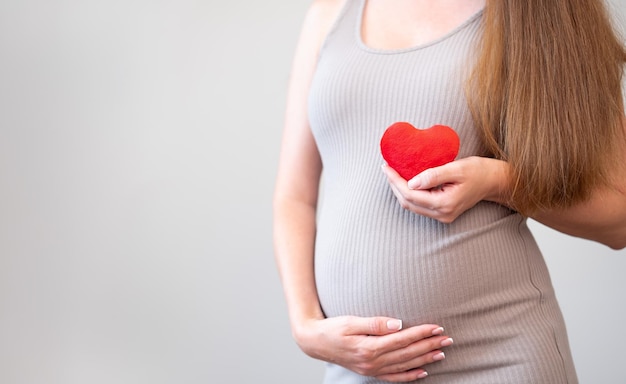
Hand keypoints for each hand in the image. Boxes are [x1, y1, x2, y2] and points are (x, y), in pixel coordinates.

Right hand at [293, 316, 452, 381]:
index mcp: (369, 347)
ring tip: (442, 352)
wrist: (315, 342)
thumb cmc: (332, 328)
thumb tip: (397, 324)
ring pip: (404, 365)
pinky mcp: (370, 371)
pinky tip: (423, 371)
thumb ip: (375, 323)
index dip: (421, 333)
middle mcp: (372, 361)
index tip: (437, 327)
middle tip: (448, 339)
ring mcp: (372, 369)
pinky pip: (394, 377)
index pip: (402, 340)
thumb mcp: (351, 321)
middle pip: (407, 353)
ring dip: (425, 359)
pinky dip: (410, 375)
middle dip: (429, 345)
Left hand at [382, 156, 510, 222]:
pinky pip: (419, 204)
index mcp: (444, 204)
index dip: (395, 180)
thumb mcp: (457, 168)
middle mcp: (442, 214)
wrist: (495, 181)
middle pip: (408, 202)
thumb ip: (434, 175)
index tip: (386, 166)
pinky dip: (409, 193)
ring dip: (399, 189)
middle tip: (386, 167)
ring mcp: (442, 216)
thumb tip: (411, 182)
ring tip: (392, 172)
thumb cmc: (479, 171)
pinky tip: (404, 180)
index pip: (411, 194)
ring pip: (412, 205)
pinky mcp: (442, 213)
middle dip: (394, 185)